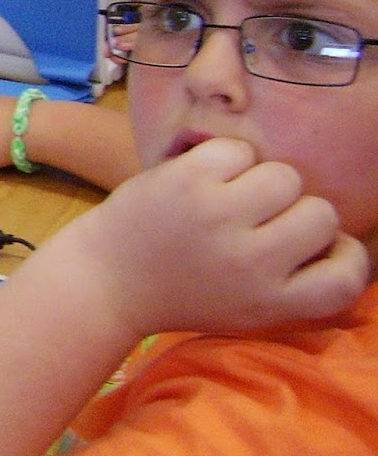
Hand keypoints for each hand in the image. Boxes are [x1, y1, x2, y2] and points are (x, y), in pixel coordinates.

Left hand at [61, 138, 369, 337]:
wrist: (105, 280)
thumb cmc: (183, 289)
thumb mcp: (247, 306)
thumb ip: (294, 279)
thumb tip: (341, 236)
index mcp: (272, 301)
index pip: (349, 276)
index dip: (345, 256)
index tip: (317, 249)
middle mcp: (252, 262)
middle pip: (321, 214)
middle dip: (294, 210)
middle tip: (256, 219)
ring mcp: (219, 217)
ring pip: (285, 176)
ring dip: (260, 180)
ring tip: (229, 196)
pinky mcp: (187, 181)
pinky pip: (238, 150)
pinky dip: (223, 158)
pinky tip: (201, 179)